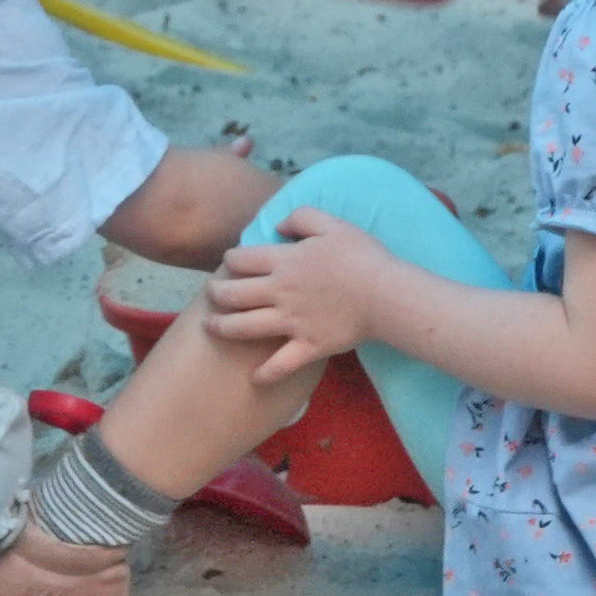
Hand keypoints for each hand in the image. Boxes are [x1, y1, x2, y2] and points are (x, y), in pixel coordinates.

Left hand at [204, 207, 392, 382]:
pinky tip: (254, 378)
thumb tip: (277, 225)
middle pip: (233, 294)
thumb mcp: (332, 224)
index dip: (229, 259)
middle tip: (211, 293)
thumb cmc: (361, 257)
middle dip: (215, 293)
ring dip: (222, 327)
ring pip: (244, 328)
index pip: (241, 259)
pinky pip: (280, 365)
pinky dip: (265, 374)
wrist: (386, 295)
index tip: (229, 262)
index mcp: (284, 262)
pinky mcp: (308, 346)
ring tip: (210, 326)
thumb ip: (300, 217)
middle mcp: (280, 292)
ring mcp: (291, 322)